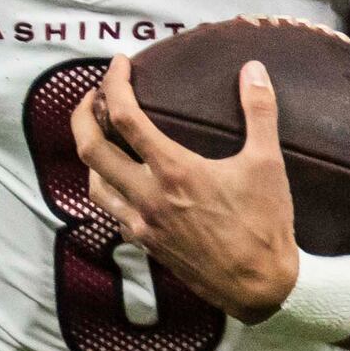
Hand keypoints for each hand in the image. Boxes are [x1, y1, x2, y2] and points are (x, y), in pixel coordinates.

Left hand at [74, 62, 301, 323]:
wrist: (259, 286)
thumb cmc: (265, 224)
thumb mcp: (268, 163)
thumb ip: (259, 112)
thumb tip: (253, 68)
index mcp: (173, 171)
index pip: (123, 118)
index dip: (113, 85)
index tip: (118, 64)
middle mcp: (146, 196)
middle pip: (90, 149)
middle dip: (81, 115)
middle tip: (91, 94)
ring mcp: (141, 223)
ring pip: (93, 182)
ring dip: (91, 153)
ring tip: (101, 133)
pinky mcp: (144, 243)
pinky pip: (111, 210)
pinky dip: (108, 186)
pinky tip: (122, 178)